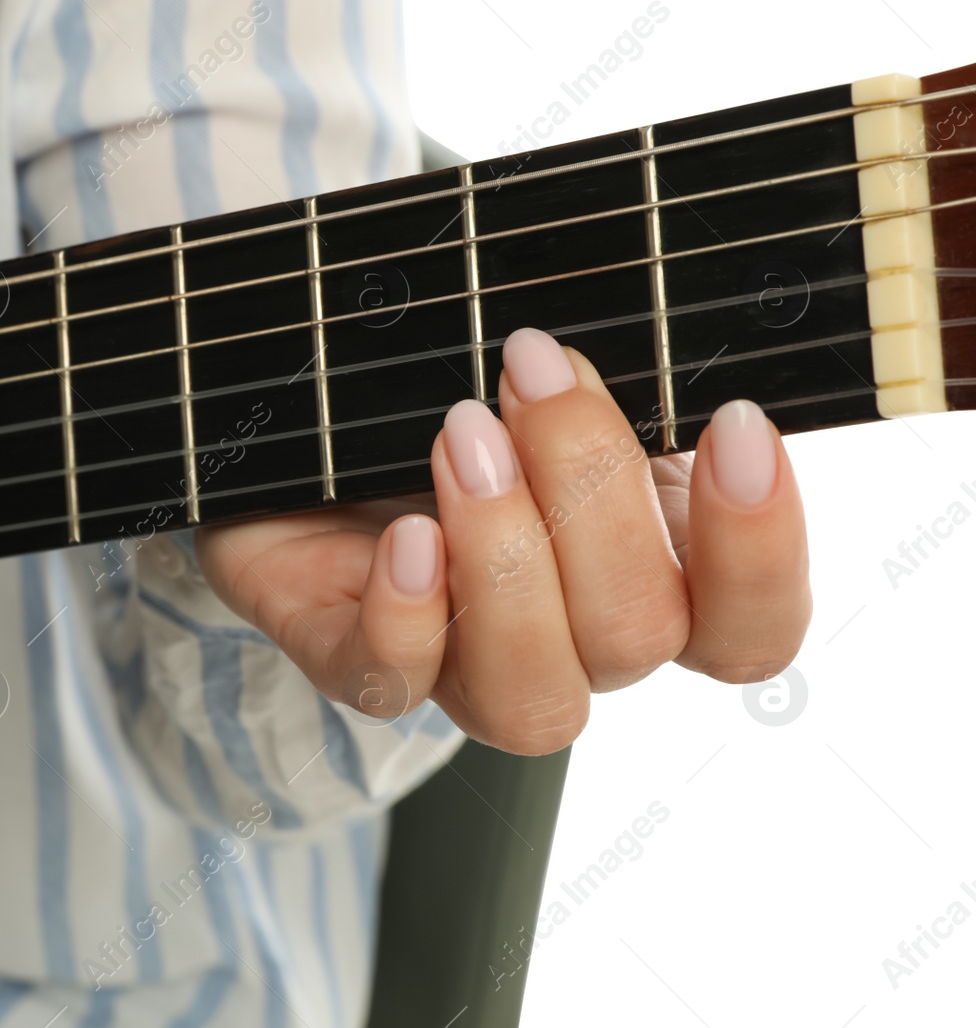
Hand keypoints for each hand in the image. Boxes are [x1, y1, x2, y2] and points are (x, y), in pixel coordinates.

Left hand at [194, 327, 810, 754]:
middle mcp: (569, 648)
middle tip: (527, 369)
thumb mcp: (550, 383)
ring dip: (508, 556)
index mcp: (648, 581)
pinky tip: (408, 537)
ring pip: (534, 699)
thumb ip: (625, 393)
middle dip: (591, 491)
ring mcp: (464, 670)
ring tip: (461, 435)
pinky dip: (408, 614)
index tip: (734, 422)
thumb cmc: (448, 390)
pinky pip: (394, 686)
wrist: (306, 423)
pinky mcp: (357, 662)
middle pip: (636, 637)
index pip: (750, 632)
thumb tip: (649, 369)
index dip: (762, 550)